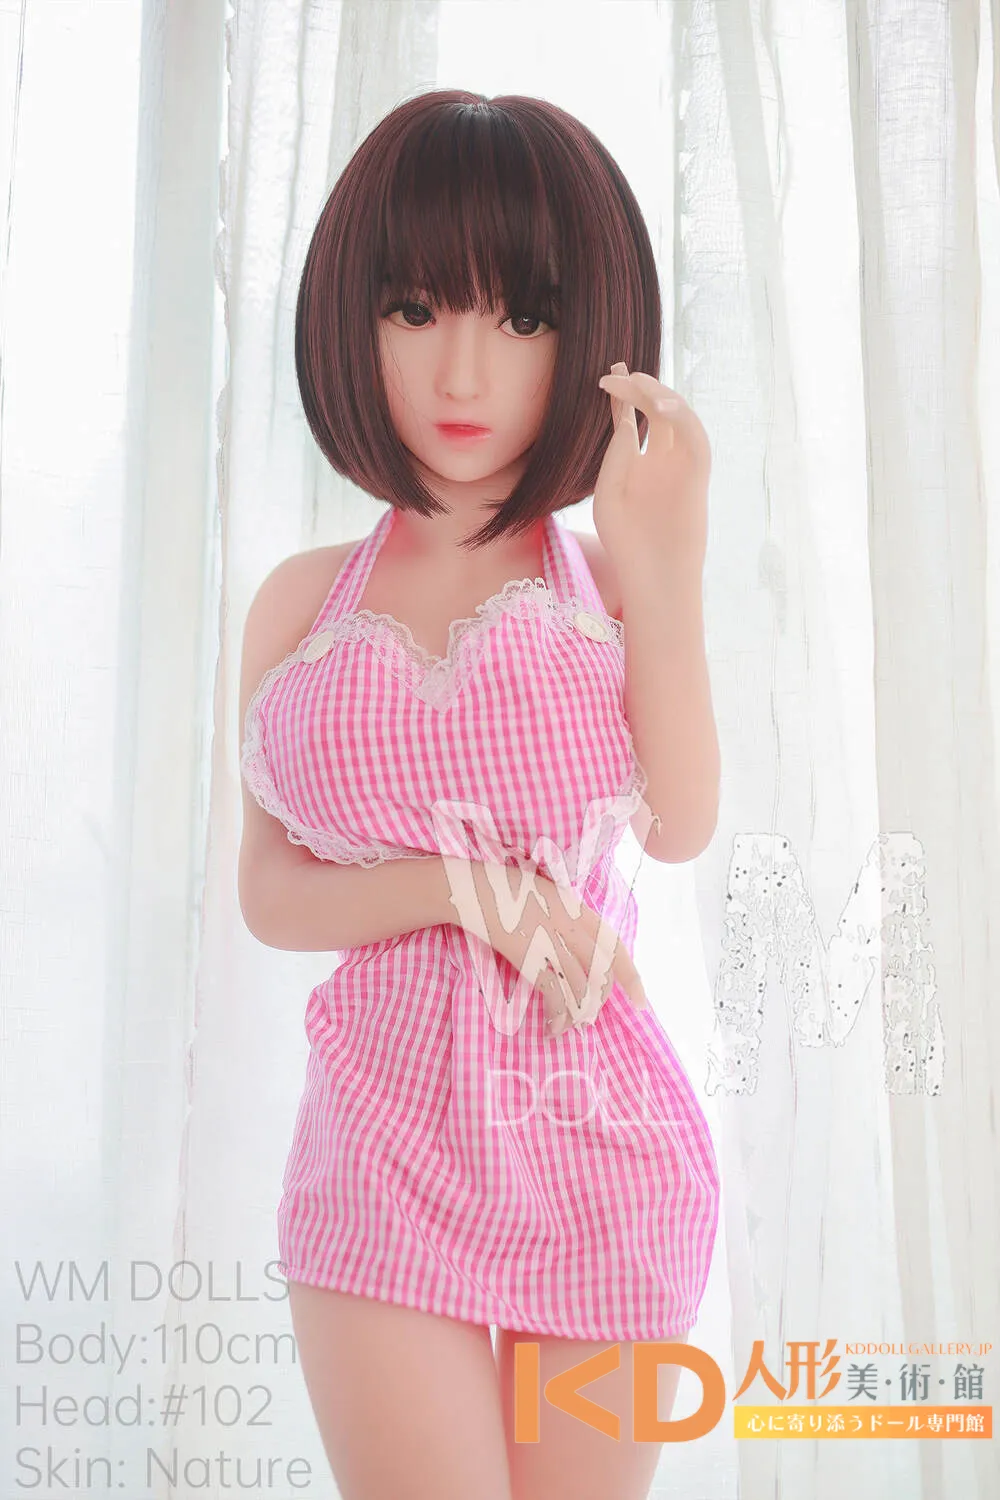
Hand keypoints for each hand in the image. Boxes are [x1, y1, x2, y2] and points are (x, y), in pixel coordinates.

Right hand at [457, 858, 648, 1038]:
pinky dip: (557, 1018)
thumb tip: (583, 948)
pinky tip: (552, 1027)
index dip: (632, 978)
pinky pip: (555, 998)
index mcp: (579, 910)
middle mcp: (571, 928)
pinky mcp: (531, 960)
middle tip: (591, 1016)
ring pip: (580, 991)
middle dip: (600, 1002)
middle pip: (600, 975)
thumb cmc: (508, 890)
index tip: (641, 1001)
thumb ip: (570, 918)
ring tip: (571, 1025)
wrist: (475, 890)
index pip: (615, 947)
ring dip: (578, 1015)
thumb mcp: (550, 896)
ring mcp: (552, 944)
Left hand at [593, 362, 710, 570]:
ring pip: (677, 416)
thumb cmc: (627, 544)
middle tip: (616, 374)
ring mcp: (680, 465)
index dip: (621, 395)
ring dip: (658, 395)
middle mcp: (660, 460)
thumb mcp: (610, 493)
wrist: (654, 577)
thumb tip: (626, 418)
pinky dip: (682, 416)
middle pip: (655, 410)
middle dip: (638, 388)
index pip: (630, 420)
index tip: (609, 371)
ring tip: (635, 382)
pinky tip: (659, 406)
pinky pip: (696, 436)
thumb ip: (618, 454)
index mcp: (635, 465)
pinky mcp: (698, 474)